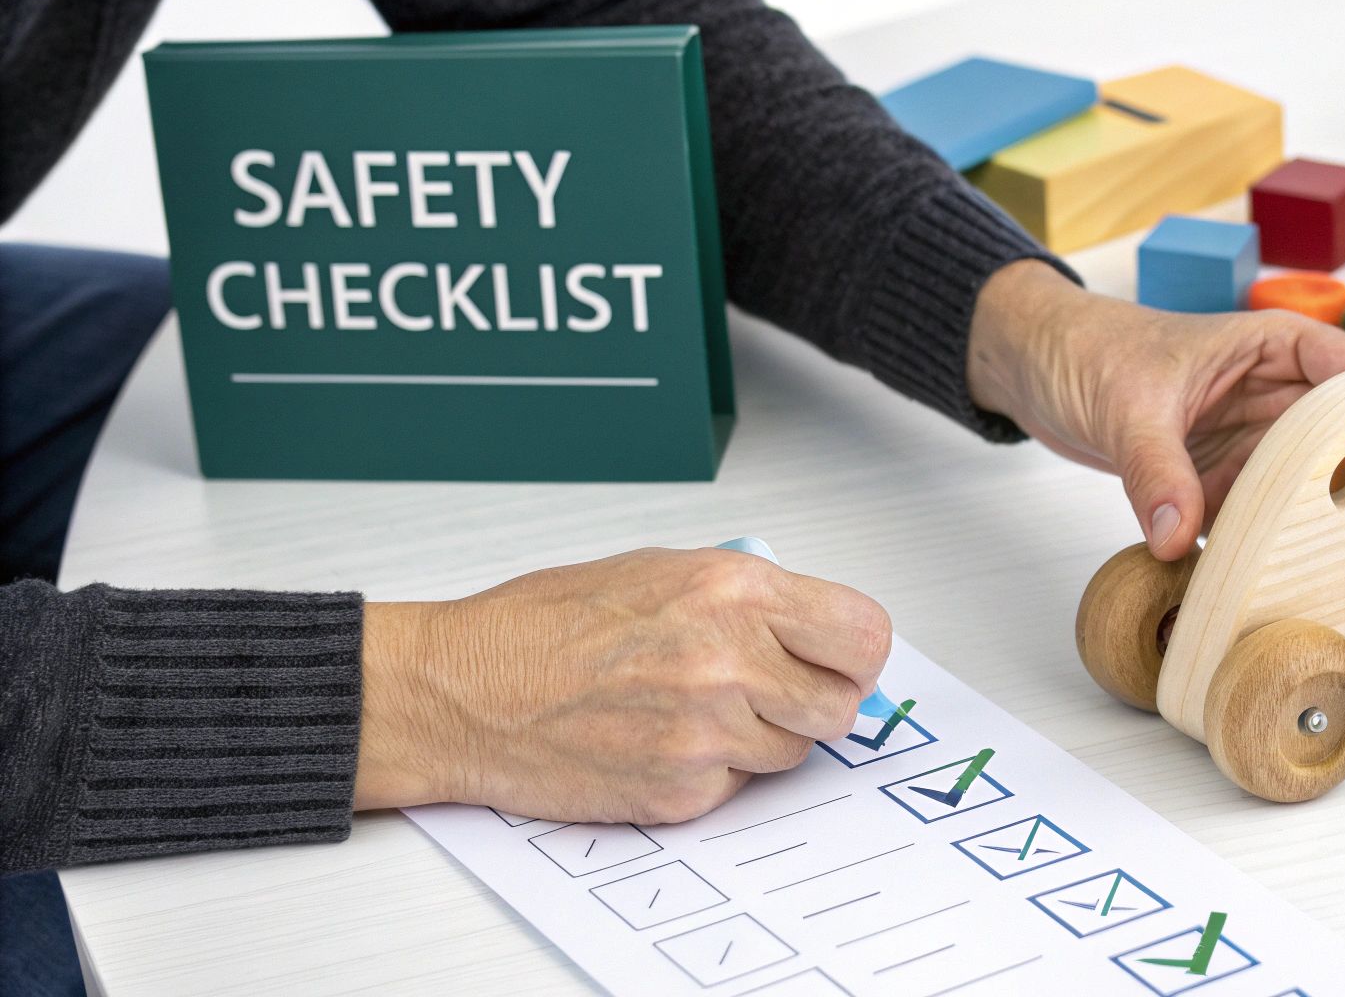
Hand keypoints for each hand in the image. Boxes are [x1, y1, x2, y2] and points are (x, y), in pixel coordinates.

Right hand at [353, 548, 891, 822]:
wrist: (465, 690)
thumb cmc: (543, 625)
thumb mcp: (659, 570)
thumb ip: (747, 597)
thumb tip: (811, 626)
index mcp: (732, 591)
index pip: (864, 634)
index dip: (855, 652)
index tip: (841, 658)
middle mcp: (728, 660)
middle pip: (841, 705)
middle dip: (815, 698)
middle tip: (775, 687)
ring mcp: (707, 733)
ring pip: (794, 751)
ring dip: (761, 735)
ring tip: (695, 706)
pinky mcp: (682, 791)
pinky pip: (739, 788)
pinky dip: (714, 771)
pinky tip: (661, 738)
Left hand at [968, 260, 1344, 560]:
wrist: (1036, 369)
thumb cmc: (1088, 351)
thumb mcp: (1127, 405)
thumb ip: (1155, 470)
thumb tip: (1175, 536)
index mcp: (1274, 349)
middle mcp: (1274, 400)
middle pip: (1343, 443)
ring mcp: (1248, 448)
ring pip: (1303, 491)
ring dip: (1314, 527)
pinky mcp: (1216, 488)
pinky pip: (1253, 524)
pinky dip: (1260, 552)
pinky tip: (1276, 588)